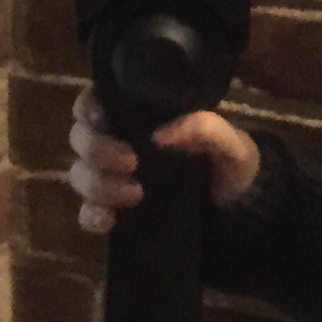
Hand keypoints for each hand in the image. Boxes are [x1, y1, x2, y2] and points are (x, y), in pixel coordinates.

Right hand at [67, 92, 260, 232]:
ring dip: (98, 183)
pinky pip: (87, 213)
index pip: (98, 101)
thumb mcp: (230, 143)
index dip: (89, 106)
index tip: (102, 118)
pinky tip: (110, 220)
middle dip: (97, 149)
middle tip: (131, 162)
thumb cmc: (232, 167)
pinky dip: (92, 215)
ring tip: (134, 195)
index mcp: (142, 118)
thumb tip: (162, 134)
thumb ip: (204, 128)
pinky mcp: (116, 213)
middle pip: (81, 138)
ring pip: (80, 174)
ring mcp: (114, 180)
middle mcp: (120, 144)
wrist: (241, 216)